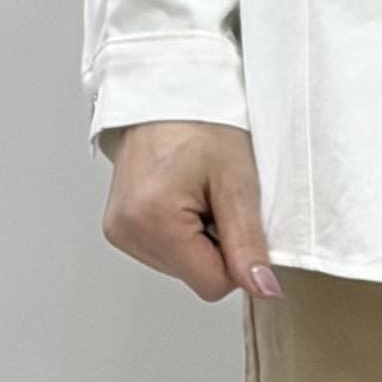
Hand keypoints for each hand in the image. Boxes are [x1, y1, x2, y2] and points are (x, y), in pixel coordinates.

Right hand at [102, 120, 279, 303]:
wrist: (167, 92)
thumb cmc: (202, 123)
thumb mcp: (237, 182)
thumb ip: (248, 243)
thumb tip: (263, 289)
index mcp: (151, 220)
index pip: (212, 284)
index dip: (236, 257)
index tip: (232, 213)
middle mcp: (126, 231)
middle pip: (195, 276)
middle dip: (215, 243)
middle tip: (213, 196)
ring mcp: (119, 231)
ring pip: (182, 266)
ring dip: (198, 237)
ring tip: (195, 191)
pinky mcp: (118, 228)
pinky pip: (165, 252)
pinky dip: (181, 231)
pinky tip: (180, 196)